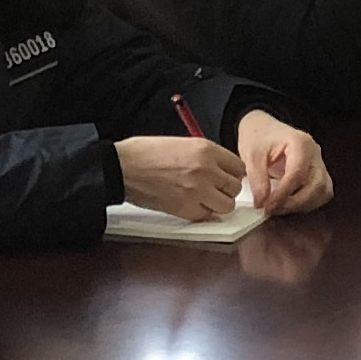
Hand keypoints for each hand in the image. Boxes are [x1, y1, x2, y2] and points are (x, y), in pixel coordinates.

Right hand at [115, 132, 247, 220]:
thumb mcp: (182, 143)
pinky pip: (207, 216)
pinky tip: (190, 204)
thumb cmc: (145, 153)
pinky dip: (201, 213)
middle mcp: (206, 170)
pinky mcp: (186, 209)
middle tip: (214, 189)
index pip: (238, 167)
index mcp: (206, 150)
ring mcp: (197, 191)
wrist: (122, 167)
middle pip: (235, 187)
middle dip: (226, 189)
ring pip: (227, 205)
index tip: (225, 177)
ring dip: (218, 203)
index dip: (232, 174)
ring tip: (204, 199)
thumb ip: (205, 156)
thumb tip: (221, 169)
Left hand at [238, 111, 332, 215]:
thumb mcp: (251, 154)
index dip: (284, 194)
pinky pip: (321, 193)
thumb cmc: (258, 136)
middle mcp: (315, 154)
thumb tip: (262, 203)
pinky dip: (308, 203)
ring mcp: (319, 163)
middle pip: (317, 185)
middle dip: (296, 202)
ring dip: (304, 205)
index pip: (298, 174)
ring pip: (323, 191)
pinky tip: (289, 204)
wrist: (263, 128)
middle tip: (274, 210)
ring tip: (281, 208)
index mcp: (301, 143)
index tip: (268, 206)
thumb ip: (257, 179)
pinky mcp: (317, 173)